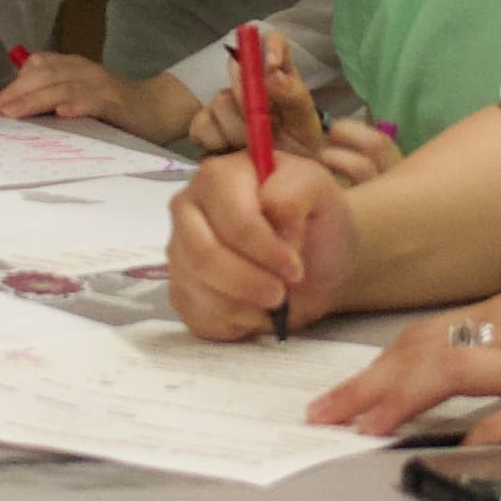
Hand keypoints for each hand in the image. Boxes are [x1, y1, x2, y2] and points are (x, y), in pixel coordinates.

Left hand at [0, 54, 197, 144]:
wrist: (161, 108)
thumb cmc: (116, 107)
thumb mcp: (81, 95)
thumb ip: (54, 96)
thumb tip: (16, 111)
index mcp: (74, 67)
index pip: (37, 67)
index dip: (13, 85)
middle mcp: (85, 71)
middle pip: (44, 76)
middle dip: (16, 94)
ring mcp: (101, 85)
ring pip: (62, 87)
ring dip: (35, 100)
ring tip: (13, 114)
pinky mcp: (117, 103)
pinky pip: (94, 101)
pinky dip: (77, 105)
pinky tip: (62, 113)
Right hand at [168, 149, 359, 341]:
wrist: (319, 262)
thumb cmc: (316, 222)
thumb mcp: (321, 190)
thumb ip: (296, 191)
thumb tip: (271, 214)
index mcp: (219, 176)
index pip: (231, 219)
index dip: (265, 249)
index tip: (295, 267)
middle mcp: (188, 209)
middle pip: (203, 256)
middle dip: (248, 282)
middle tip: (281, 294)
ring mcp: (179, 251)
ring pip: (199, 289)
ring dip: (245, 305)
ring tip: (275, 300)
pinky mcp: (180, 290)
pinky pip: (196, 316)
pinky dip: (233, 323)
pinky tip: (255, 311)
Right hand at [187, 36, 402, 184]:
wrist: (281, 188)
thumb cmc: (300, 151)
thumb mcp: (307, 126)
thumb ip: (292, 95)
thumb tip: (271, 71)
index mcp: (278, 76)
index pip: (272, 41)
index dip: (268, 46)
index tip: (270, 65)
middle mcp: (248, 84)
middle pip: (237, 73)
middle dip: (250, 103)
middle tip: (264, 127)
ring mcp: (224, 105)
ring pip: (218, 103)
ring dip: (236, 129)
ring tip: (252, 149)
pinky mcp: (205, 128)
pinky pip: (201, 127)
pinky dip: (216, 143)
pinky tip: (230, 153)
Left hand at [306, 279, 500, 441]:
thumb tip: (475, 380)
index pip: (424, 335)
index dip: (378, 365)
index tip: (343, 393)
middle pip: (420, 350)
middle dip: (366, 383)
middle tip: (323, 414)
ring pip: (447, 371)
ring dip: (397, 399)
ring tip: (361, 427)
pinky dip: (463, 435)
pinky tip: (434, 452)